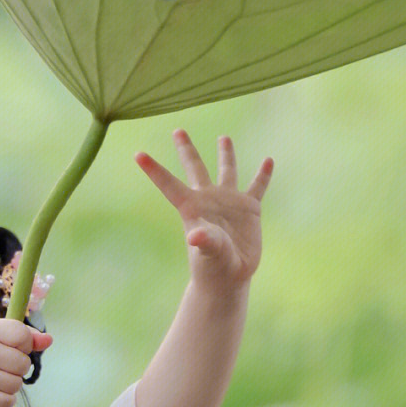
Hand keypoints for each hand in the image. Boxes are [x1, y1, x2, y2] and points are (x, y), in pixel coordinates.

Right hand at [0, 318, 51, 406]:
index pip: (22, 335)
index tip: (12, 348)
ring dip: (11, 384)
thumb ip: (24, 336)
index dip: (24, 345)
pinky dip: (5, 399)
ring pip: (17, 384)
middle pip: (23, 363)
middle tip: (0, 367)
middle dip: (18, 368)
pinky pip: (9, 401)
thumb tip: (49, 340)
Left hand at [134, 131, 272, 290]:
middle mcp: (208, 198)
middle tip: (177, 130)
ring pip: (227, 171)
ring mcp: (229, 201)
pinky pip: (258, 187)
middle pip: (195, 167)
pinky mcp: (249, 209)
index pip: (169, 183)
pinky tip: (268, 160)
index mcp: (192, 206)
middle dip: (186, 149)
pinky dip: (263, 174)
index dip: (154, 169)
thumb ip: (204, 241)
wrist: (230, 276)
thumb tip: (195, 236)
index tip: (137, 154)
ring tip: (223, 137)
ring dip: (226, 154)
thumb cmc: (213, 265)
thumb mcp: (208, 252)